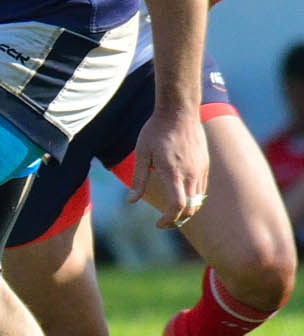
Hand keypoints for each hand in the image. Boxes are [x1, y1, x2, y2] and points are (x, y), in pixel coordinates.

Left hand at [126, 106, 209, 229]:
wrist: (179, 111)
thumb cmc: (156, 131)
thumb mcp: (142, 154)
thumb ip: (139, 179)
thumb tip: (131, 201)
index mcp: (174, 173)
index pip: (178, 206)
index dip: (169, 220)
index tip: (158, 224)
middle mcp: (191, 174)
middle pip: (191, 208)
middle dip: (178, 220)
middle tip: (164, 223)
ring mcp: (201, 169)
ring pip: (199, 200)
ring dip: (187, 210)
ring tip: (171, 213)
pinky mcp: (205, 164)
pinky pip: (202, 188)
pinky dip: (193, 198)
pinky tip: (180, 195)